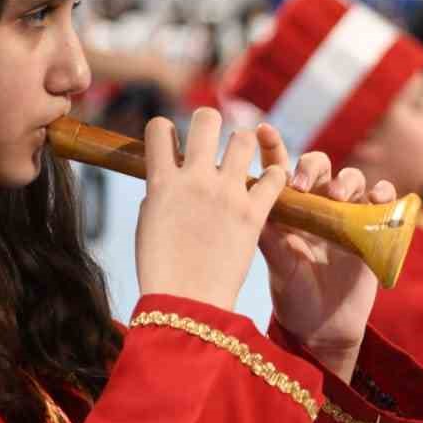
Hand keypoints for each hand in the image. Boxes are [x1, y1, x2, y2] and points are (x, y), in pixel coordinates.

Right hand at [134, 109, 286, 310]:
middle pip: (206, 119)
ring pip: (243, 138)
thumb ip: (160, 194)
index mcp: (161, 182)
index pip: (159, 128)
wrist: (187, 303)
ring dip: (243, 145)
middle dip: (208, 123)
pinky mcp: (254, 212)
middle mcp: (194, 179)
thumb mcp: (148, 224)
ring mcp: (226, 193)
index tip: (173, 145)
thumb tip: (168, 179)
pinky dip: (274, 177)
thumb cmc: (161, 270)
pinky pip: (273, 176)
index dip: (165, 132)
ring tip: (243, 160)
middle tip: (213, 140)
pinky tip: (271, 185)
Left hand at [257, 124, 386, 383]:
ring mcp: (348, 216)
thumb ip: (267, 233)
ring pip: (352, 178)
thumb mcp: (278, 264)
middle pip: (319, 166)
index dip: (273, 147)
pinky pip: (385, 201)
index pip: (280, 168)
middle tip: (303, 185)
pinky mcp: (374, 230)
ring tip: (339, 197)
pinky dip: (384, 194)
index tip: (263, 131)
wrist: (322, 328)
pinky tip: (378, 199)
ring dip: (347, 181)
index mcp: (289, 207)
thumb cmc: (292, 295)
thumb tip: (245, 201)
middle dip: (312, 167)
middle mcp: (318, 205)